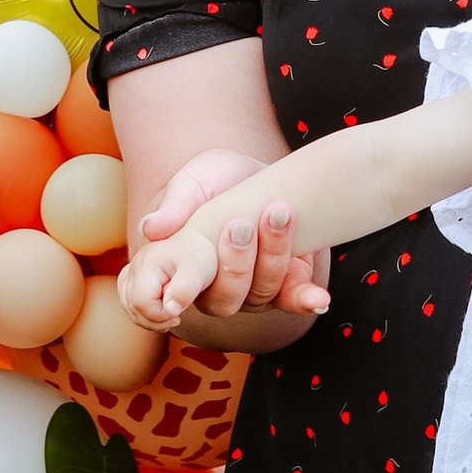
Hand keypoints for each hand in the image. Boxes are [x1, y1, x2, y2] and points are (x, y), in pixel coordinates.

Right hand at [118, 226, 221, 327]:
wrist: (194, 243)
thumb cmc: (198, 256)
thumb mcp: (197, 272)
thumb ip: (184, 291)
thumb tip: (170, 310)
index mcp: (147, 263)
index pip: (141, 302)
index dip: (160, 315)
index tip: (179, 311)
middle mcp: (134, 266)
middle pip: (132, 307)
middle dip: (156, 319)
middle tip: (178, 314)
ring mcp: (130, 272)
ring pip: (128, 307)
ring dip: (150, 318)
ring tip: (172, 311)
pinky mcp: (131, 278)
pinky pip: (128, 302)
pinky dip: (143, 313)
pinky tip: (161, 311)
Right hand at [133, 152, 326, 318]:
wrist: (256, 171)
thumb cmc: (215, 180)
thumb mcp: (193, 183)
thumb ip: (176, 205)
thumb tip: (151, 229)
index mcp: (183, 269)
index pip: (167, 301)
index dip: (172, 301)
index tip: (176, 300)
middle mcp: (215, 289)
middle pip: (223, 300)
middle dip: (235, 265)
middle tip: (240, 224)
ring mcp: (252, 289)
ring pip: (261, 293)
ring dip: (273, 256)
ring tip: (278, 213)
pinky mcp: (286, 282)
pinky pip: (295, 298)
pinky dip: (307, 300)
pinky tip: (320, 299)